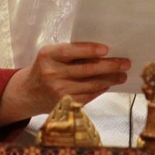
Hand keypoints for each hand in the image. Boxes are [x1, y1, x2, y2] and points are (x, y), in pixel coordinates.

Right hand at [0, 42, 128, 124]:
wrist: (29, 92)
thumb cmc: (46, 68)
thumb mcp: (51, 56)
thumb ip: (71, 53)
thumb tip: (103, 53)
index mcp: (47, 56)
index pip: (70, 51)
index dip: (89, 50)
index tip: (106, 49)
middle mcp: (52, 74)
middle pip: (86, 70)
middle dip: (109, 66)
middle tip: (125, 63)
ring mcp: (58, 91)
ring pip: (91, 84)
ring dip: (110, 80)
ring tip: (122, 75)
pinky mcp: (65, 104)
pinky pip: (88, 96)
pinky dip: (100, 90)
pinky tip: (108, 84)